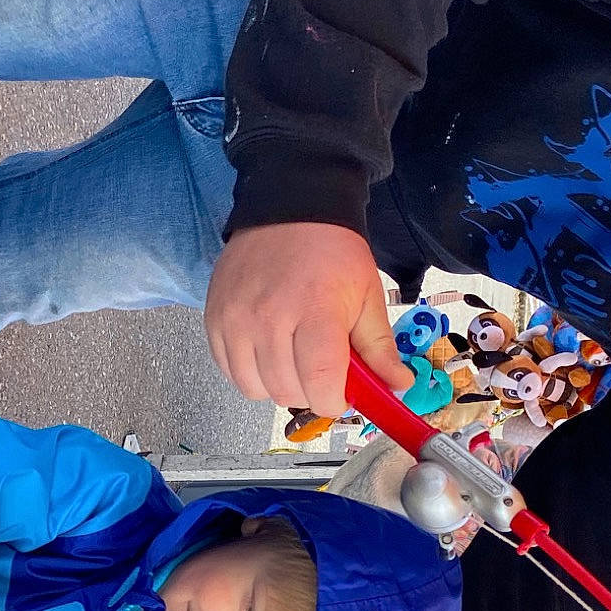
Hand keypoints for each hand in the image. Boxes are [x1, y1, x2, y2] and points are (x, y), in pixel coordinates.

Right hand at [205, 222, 412, 417]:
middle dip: (310, 393)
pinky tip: (268, 352)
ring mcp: (236, 318)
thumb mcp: (367, 296)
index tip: (342, 396)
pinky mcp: (215, 318)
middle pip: (287, 391)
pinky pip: (229, 371)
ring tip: (293, 361)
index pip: (320, 383)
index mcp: (314, 310)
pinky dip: (251, 373)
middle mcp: (268, 317)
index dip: (334, 401)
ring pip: (255, 388)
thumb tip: (396, 385)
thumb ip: (379, 348)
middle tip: (321, 373)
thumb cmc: (331, 251)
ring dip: (278, 386)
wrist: (289, 209)